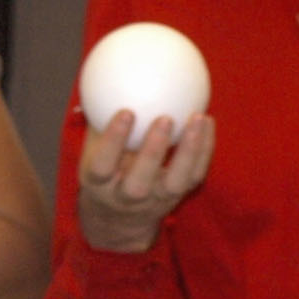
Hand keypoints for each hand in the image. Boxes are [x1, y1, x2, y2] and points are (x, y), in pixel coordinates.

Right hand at [76, 110, 213, 252]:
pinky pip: (194, 176)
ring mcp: (154, 201)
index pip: (102, 166)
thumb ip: (98, 123)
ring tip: (198, 118)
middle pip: (139, 183)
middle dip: (153, 152)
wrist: (119, 219)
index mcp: (98, 185)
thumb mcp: (91, 152)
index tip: (126, 112)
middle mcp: (125, 197)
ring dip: (188, 151)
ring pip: (174, 183)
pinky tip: (207, 122)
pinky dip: (203, 150)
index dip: (113, 141)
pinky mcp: (176, 198)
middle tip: (165, 118)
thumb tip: (105, 79)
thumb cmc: (104, 171)